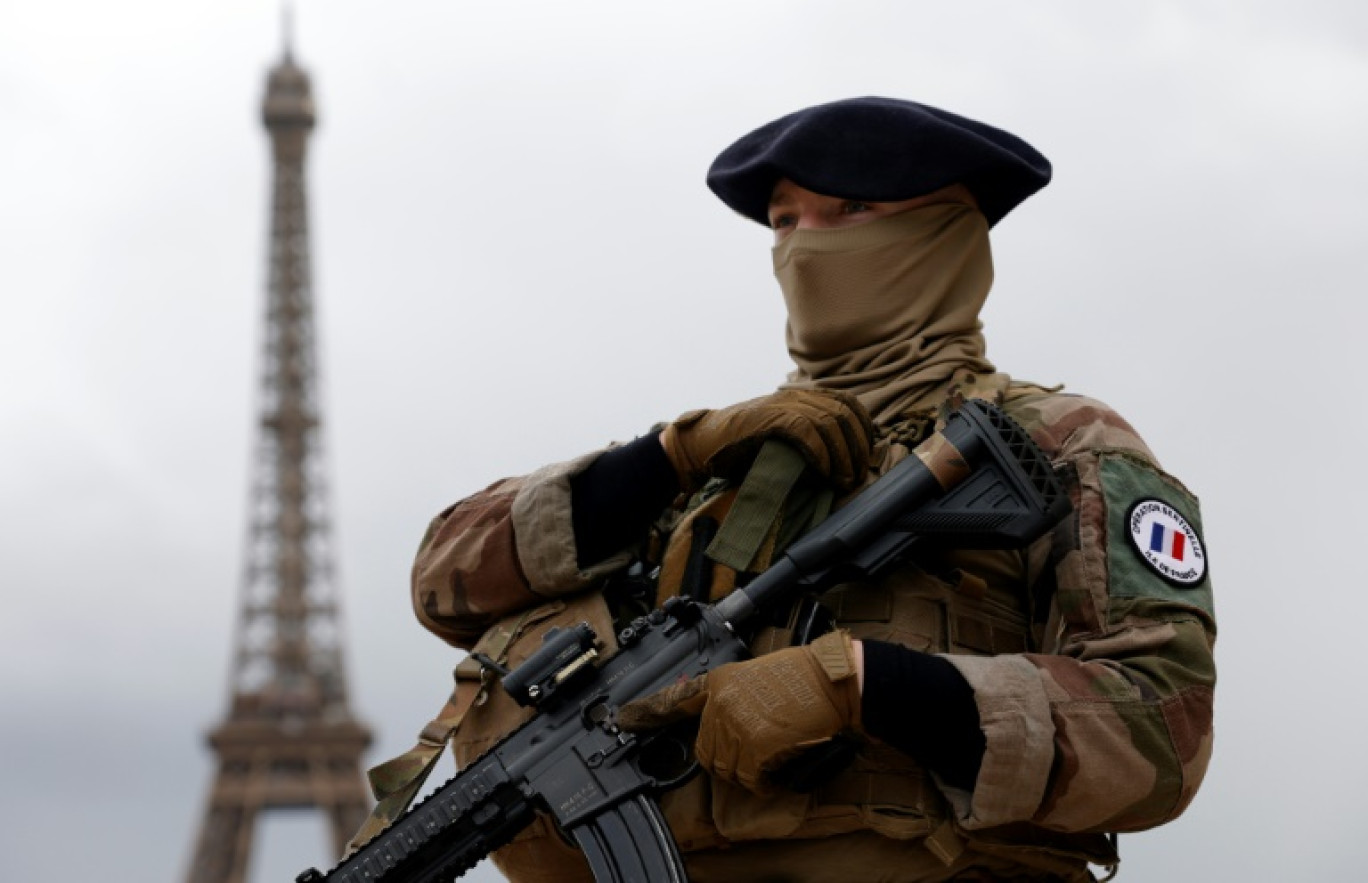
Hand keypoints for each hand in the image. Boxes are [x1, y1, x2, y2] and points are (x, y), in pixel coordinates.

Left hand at [617, 631, 862, 793]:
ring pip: (726, 768)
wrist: (833, 681)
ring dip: (747, 773)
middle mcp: (721, 701)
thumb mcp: (758, 675)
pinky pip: (749, 778)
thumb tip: (726, 721)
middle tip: (753, 756)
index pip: (676, 698)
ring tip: (770, 761)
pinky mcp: (754, 745)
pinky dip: (763, 783)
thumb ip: (735, 695)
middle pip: (706, 749)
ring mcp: (735, 724)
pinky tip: (776, 773)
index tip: (624, 718)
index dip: (648, 711)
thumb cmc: (806, 677)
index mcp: (720, 680)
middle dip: (726, 759)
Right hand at [660, 388, 872, 491]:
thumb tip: (844, 463)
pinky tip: (823, 472)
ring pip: (829, 421)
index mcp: (802, 397)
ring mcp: (781, 404)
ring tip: (843, 480)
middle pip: (843, 413)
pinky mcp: (768, 417)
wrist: (703, 445)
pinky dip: (819, 453)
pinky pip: (805, 430)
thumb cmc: (743, 449)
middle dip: (856, 446)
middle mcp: (795, 396)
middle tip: (856, 475)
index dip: (863, 428)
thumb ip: (810, 441)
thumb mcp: (784, 440)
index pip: (847, 403)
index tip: (866, 456)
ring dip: (841, 454)